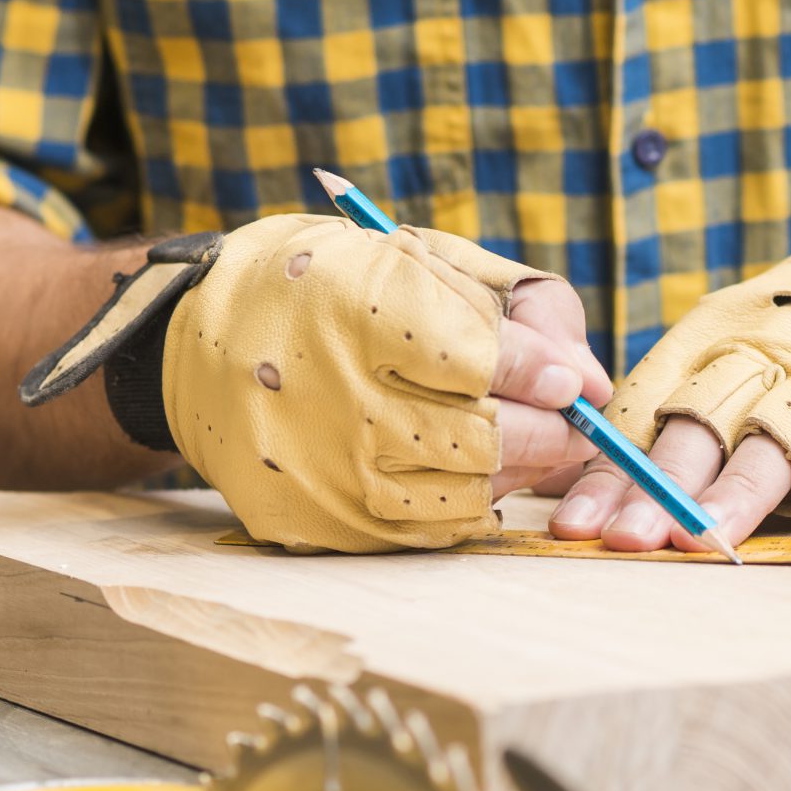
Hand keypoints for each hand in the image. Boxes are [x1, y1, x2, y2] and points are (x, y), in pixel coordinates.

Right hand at [23, 215, 606, 551]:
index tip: (569, 381)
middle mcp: (335, 399)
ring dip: (514, 471)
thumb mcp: (425, 260)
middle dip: (546, 431)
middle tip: (567, 422)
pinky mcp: (317, 524)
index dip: (542, 373)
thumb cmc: (330, 288)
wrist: (198, 345)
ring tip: (515, 441)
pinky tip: (469, 473)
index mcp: (358, 310)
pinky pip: (429, 531)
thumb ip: (522, 310)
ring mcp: (324, 471)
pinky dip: (469, 505)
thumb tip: (592, 384)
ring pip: (468, 492)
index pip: (483, 360)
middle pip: (486, 438)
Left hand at [548, 246, 790, 553]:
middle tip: (629, 541)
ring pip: (784, 444)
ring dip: (742, 496)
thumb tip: (604, 481)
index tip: (580, 525)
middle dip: (665, 488)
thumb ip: (694, 396)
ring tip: (708, 544)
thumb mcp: (759, 337)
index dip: (616, 471)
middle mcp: (784, 357)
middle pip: (710, 425)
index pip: (656, 410)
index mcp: (732, 336)